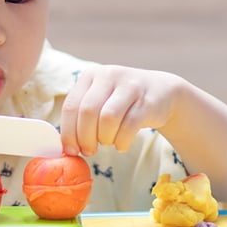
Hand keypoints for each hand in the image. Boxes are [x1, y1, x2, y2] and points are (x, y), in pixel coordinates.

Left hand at [60, 65, 181, 155]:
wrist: (161, 91)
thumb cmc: (121, 102)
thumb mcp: (100, 100)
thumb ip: (81, 116)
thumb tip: (66, 147)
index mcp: (90, 75)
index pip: (71, 105)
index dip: (68, 132)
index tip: (71, 150)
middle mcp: (109, 75)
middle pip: (88, 112)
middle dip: (85, 138)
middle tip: (89, 151)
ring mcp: (130, 86)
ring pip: (108, 118)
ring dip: (104, 138)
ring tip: (107, 143)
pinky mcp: (147, 100)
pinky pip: (129, 126)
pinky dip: (122, 142)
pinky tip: (121, 145)